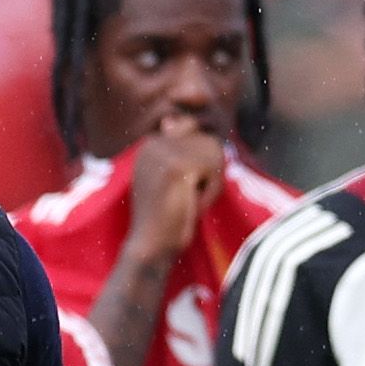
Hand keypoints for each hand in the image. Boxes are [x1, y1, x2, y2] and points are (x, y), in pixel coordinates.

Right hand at [123, 127, 224, 265]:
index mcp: (149, 144)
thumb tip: (175, 119)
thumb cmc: (167, 218)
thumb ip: (183, 151)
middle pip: (209, 142)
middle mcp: (152, 142)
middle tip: (188, 196)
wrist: (150, 246)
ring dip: (212, 182)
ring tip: (189, 200)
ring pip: (215, 153)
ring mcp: (163, 153)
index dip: (202, 162)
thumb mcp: (174, 178)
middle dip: (209, 172)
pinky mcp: (176, 167)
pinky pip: (214, 170)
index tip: (183, 187)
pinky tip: (191, 204)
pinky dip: (210, 192)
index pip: (195, 129)